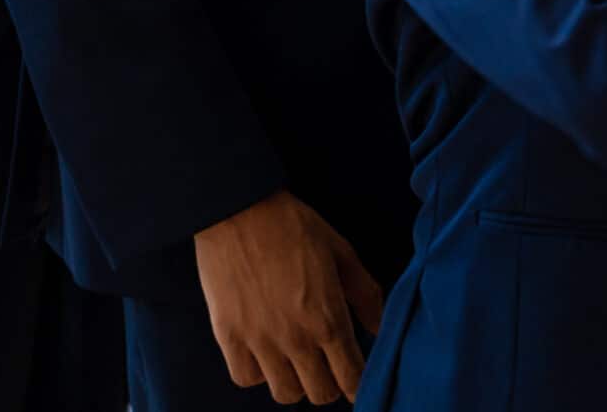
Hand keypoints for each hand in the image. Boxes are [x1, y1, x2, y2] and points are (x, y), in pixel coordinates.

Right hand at [192, 190, 384, 405]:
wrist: (241, 212)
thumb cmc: (297, 228)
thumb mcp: (343, 254)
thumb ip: (365, 295)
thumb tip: (378, 327)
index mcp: (329, 318)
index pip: (350, 376)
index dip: (358, 383)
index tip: (358, 378)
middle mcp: (295, 339)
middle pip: (319, 393)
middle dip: (331, 384)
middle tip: (330, 366)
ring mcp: (259, 342)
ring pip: (284, 393)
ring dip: (296, 382)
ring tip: (299, 361)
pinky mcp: (228, 338)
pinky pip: (246, 379)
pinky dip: (259, 373)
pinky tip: (267, 353)